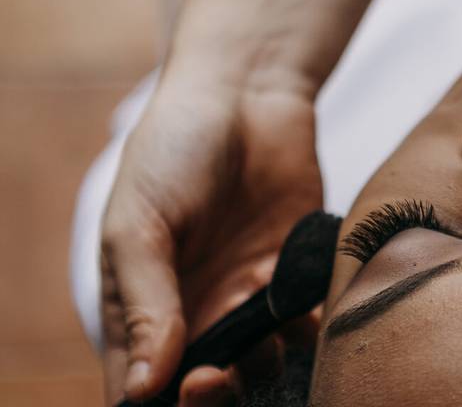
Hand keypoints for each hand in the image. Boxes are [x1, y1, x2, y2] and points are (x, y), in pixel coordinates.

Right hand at [99, 75, 324, 404]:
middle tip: (225, 374)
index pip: (145, 388)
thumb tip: (143, 388)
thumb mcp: (139, 223)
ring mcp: (251, 296)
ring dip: (268, 369)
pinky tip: (311, 318)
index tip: (191, 387)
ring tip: (268, 336)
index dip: (163, 404)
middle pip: (210, 388)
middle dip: (220, 395)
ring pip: (264, 366)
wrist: (246, 93)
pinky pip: (310, 324)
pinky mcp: (298, 275)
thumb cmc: (174, 149)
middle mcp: (198, 312)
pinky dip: (314, 334)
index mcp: (143, 309)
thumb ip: (145, 304)